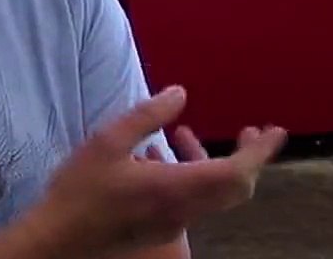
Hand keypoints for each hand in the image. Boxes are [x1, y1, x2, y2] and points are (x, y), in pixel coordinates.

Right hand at [28, 86, 285, 258]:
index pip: (236, 173)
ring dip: (210, 163)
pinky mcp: (158, 228)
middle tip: (249, 131)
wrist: (58, 241)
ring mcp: (172, 223)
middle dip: (248, 157)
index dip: (260, 152)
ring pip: (211, 194)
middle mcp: (183, 209)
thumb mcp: (108, 141)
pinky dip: (187, 175)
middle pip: (234, 188)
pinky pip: (189, 200)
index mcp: (176, 188)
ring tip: (184, 134)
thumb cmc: (80, 190)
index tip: (274, 131)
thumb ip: (147, 115)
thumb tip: (180, 93)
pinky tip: (153, 156)